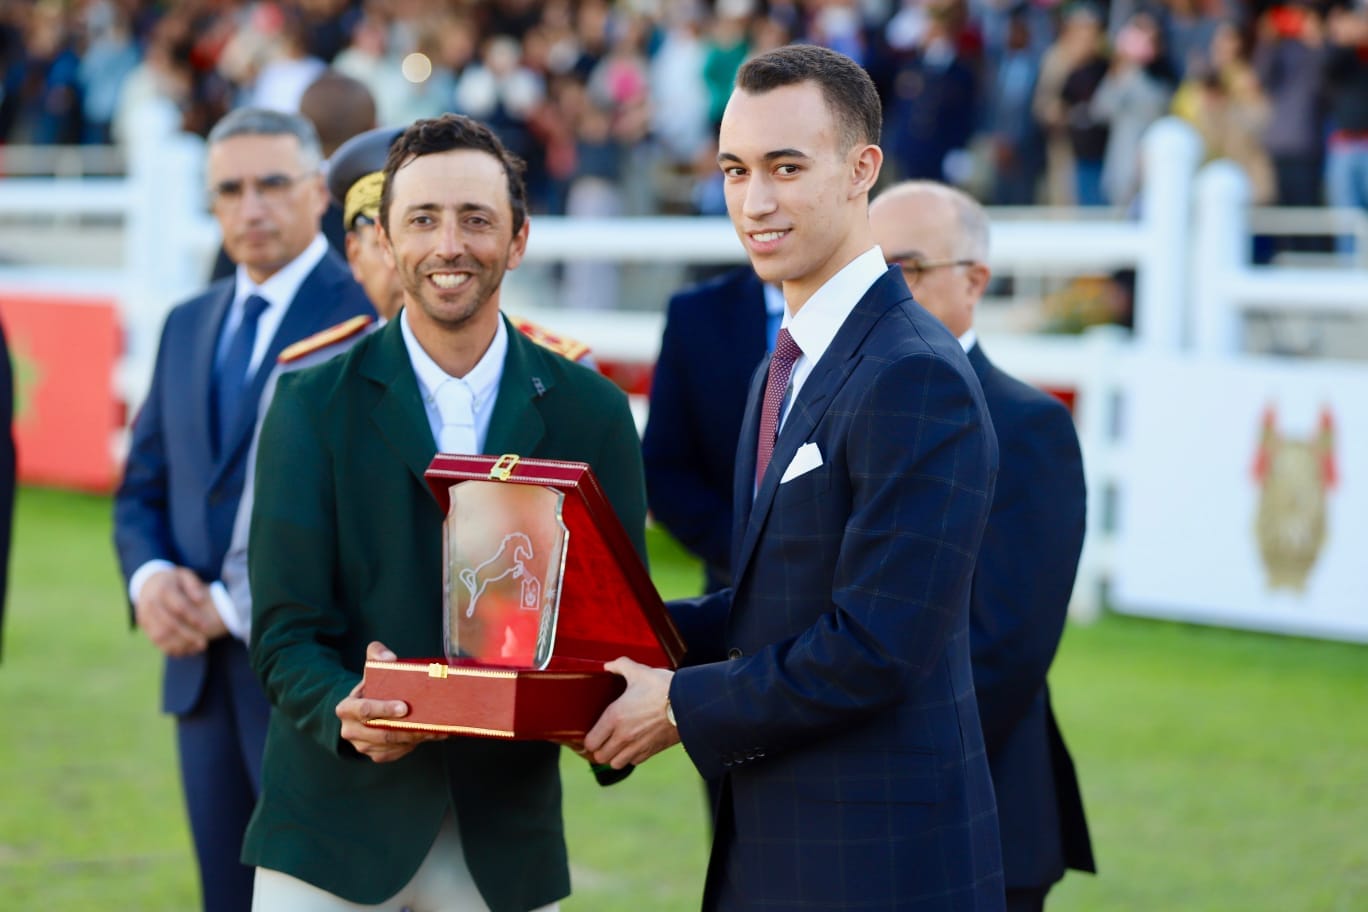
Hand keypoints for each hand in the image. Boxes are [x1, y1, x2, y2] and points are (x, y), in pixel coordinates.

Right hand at [135, 567, 217, 656]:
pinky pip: (155, 640)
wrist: (147, 582)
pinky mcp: (143, 625)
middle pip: (169, 624)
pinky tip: (185, 651)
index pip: (179, 606)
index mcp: (163, 589)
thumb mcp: (184, 576)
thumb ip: (193, 585)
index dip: (193, 617)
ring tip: (197, 648)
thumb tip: (200, 599)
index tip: (207, 626)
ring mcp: (144, 615)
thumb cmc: (173, 580)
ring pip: (160, 635)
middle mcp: (151, 603)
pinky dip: (169, 648)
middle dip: (188, 635)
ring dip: (179, 645)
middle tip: (203, 643)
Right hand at [336, 641, 446, 762]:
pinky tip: (433, 734)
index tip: (405, 707)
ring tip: (437, 728)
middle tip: (430, 722)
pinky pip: (398, 752)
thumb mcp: (371, 669)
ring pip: (392, 745)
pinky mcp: (377, 754)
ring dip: (416, 738)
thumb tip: (389, 658)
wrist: (367, 709)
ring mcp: (363, 746)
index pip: (364, 711)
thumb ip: (377, 654)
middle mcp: (350, 730)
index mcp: (346, 709)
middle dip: (407, 729)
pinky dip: (417, 744)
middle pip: (382, 733)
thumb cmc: (372, 688)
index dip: (384, 709)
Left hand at [583, 658, 678, 769]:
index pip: (590, 741)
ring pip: (615, 763)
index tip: (592, 733)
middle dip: (599, 750)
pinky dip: (630, 757)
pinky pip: (634, 762)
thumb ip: (620, 666)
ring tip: (616, 746)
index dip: (589, 739)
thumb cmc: (664, 687)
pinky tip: (633, 745)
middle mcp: (623, 736)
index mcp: (615, 717)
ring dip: (614, 756)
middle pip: (600, 757)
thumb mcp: (640, 672)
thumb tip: (608, 665)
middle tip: (602, 740)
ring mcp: (638, 746)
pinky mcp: (652, 751)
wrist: (690, 704)